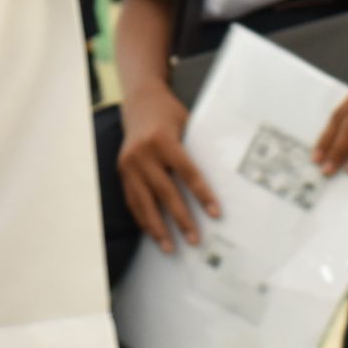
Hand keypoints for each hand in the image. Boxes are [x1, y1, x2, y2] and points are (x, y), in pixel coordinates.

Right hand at [118, 81, 219, 253]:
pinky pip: (133, 200)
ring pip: (144, 202)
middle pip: (165, 192)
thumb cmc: (170, 113)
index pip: (187, 173)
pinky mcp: (121, 171)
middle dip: (181, 219)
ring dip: (158, 227)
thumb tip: (225, 175)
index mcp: (163, 140)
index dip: (202, 194)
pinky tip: (153, 233)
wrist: (140, 100)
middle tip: (195, 240)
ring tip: (170, 247)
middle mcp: (143, 154)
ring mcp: (129, 164)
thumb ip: (198, 148)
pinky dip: (143, 218)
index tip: (215, 213)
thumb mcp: (187, 123)